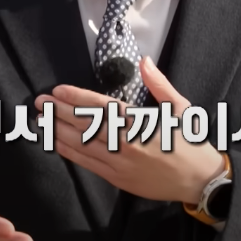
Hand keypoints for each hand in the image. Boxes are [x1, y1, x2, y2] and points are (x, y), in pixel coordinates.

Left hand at [35, 56, 224, 204]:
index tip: (58, 91)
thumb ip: (159, 84)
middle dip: (60, 112)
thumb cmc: (189, 141)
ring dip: (59, 131)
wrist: (200, 180)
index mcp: (140, 122)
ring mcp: (120, 162)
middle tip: (40, 102)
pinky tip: (56, 142)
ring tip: (41, 120)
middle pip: (86, 124)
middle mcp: (127, 142)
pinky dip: (70, 152)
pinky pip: (88, 163)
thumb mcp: (180, 107)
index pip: (101, 107)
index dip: (77, 98)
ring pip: (83, 144)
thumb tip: (144, 61)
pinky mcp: (118, 178)